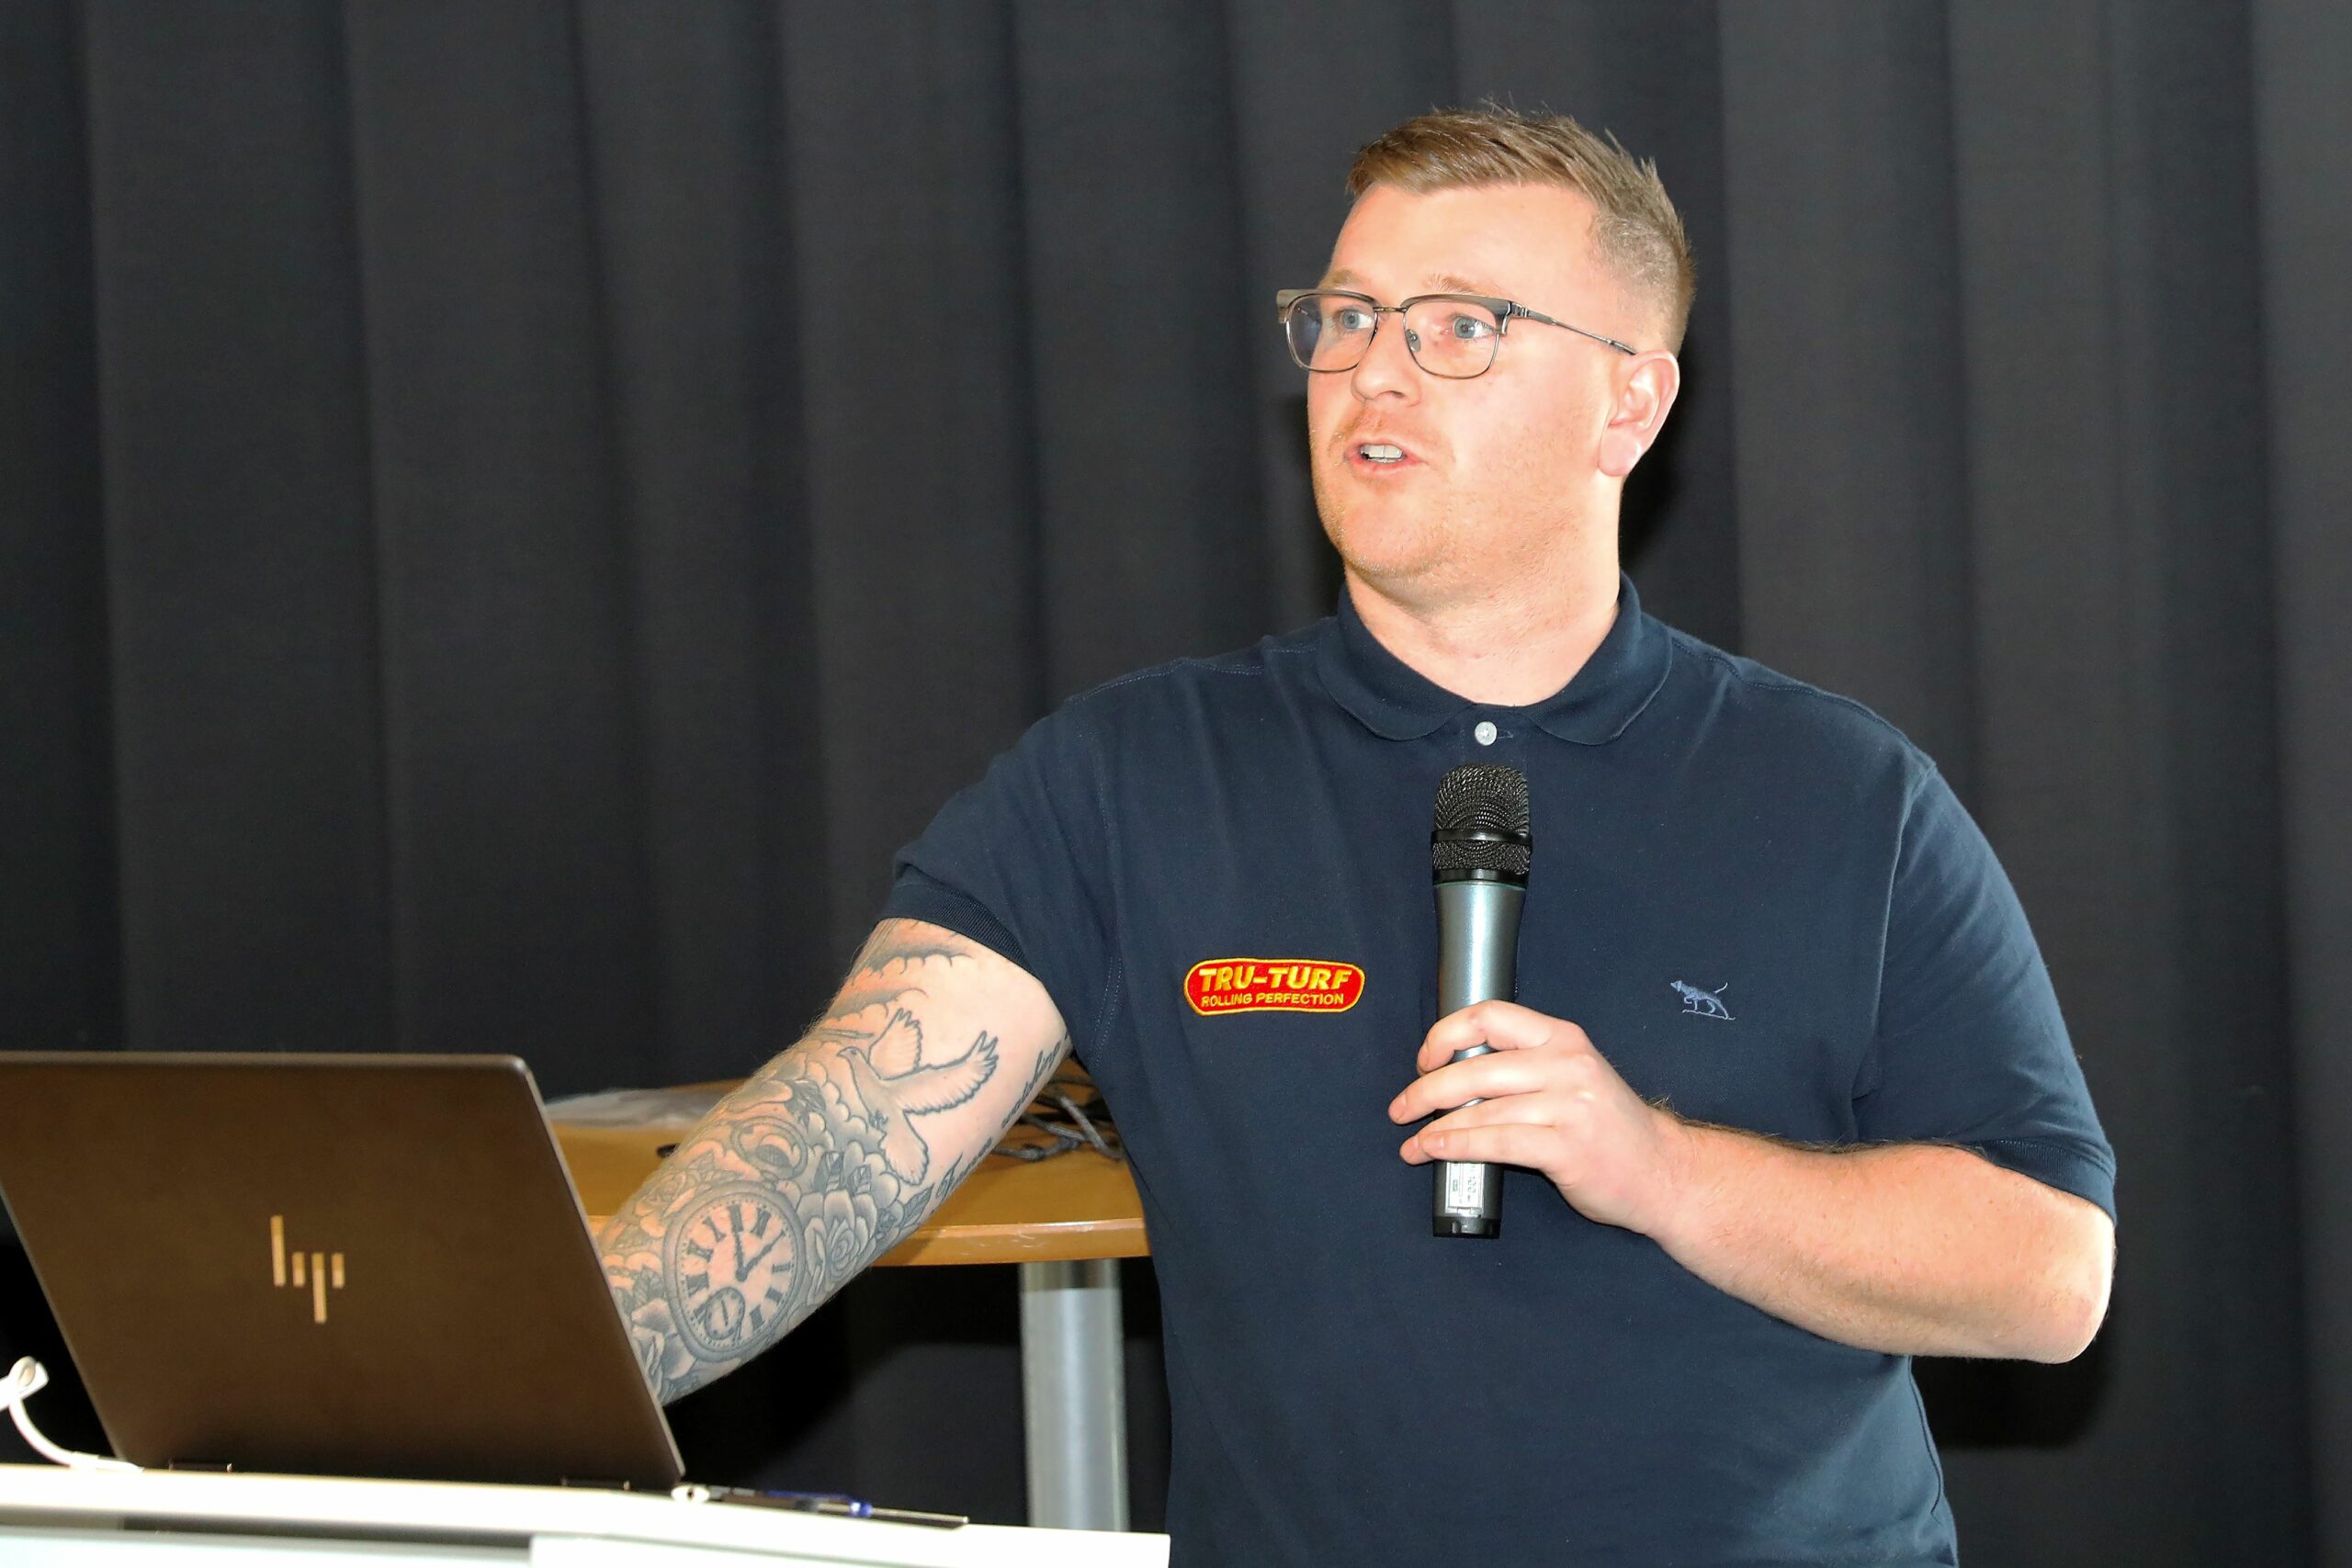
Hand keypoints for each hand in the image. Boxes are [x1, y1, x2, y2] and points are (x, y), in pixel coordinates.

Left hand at [1388, 1000, 1692, 1236]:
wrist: (1663, 1172)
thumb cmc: (1608, 1127)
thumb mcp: (1573, 1076)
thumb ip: (1525, 1066)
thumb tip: (1453, 1074)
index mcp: (1563, 1038)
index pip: (1490, 1015)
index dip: (1446, 1033)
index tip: (1424, 1058)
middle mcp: (1567, 1065)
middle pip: (1475, 1068)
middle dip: (1426, 1090)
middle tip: (1401, 1108)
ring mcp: (1569, 1107)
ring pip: (1481, 1110)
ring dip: (1435, 1128)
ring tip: (1413, 1142)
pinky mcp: (1567, 1148)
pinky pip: (1496, 1143)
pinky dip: (1456, 1147)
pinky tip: (1436, 1152)